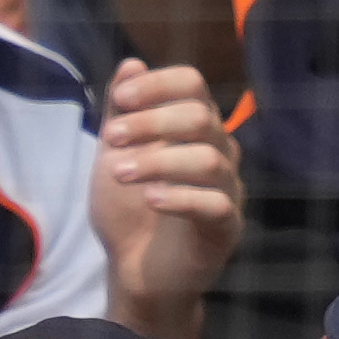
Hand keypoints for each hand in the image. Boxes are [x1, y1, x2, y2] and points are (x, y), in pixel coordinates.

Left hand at [89, 59, 239, 331]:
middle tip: (110, 141)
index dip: (158, 85)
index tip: (121, 100)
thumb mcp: (115, 158)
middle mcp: (219, 154)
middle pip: (201, 117)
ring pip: (208, 159)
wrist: (136, 274)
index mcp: (195, 131)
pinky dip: (179, 198)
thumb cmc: (130, 213)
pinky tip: (150, 200)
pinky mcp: (226, 228)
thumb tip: (131, 64)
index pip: (193, 85)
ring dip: (157, 161)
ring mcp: (228, 191)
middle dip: (151, 123)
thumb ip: (122, 114)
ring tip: (119, 174)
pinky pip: (215, 204)